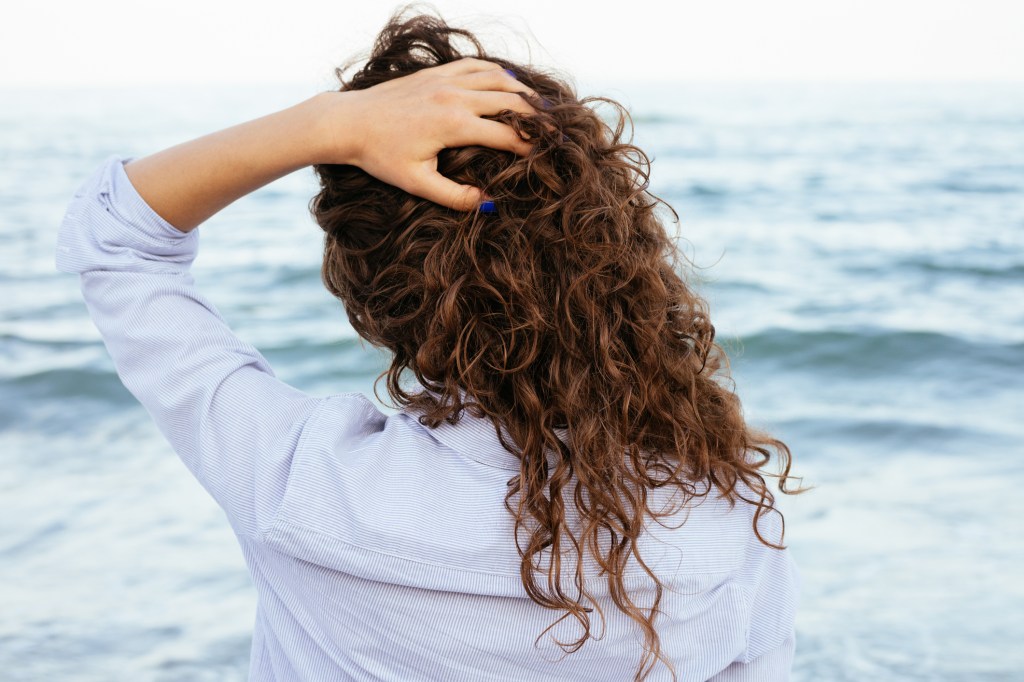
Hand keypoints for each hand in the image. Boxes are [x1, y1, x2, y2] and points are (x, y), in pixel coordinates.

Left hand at [316, 58, 540, 210]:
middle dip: (536, 117)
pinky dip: (498, 73)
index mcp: (453, 124)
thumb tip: (488, 202)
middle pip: (510, 101)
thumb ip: (454, 195)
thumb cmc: (380, 156)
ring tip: (540, 107)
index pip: (506, 133)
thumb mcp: (417, 183)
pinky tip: (509, 82)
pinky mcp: (436, 72)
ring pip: (498, 77)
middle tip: (554, 131)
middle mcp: (454, 96)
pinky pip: (477, 65)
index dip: (529, 146)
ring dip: (522, 91)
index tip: (545, 156)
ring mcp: (445, 80)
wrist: (348, 122)